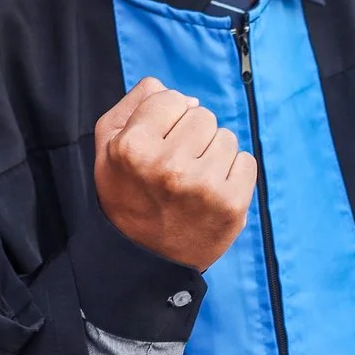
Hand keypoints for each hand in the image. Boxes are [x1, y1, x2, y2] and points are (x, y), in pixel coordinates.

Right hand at [93, 77, 256, 269]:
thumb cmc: (127, 193)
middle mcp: (169, 165)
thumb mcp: (107, 144)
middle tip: (176, 164)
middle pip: (203, 115)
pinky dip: (233, 172)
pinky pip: (246, 161)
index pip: (171, 98)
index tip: (158, 141)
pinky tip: (212, 189)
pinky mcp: (232, 205)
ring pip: (226, 137)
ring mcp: (203, 187)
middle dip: (192, 134)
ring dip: (213, 152)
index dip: (166, 117)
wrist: (144, 257)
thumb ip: (137, 103)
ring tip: (194, 179)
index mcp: (133, 146)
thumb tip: (187, 96)